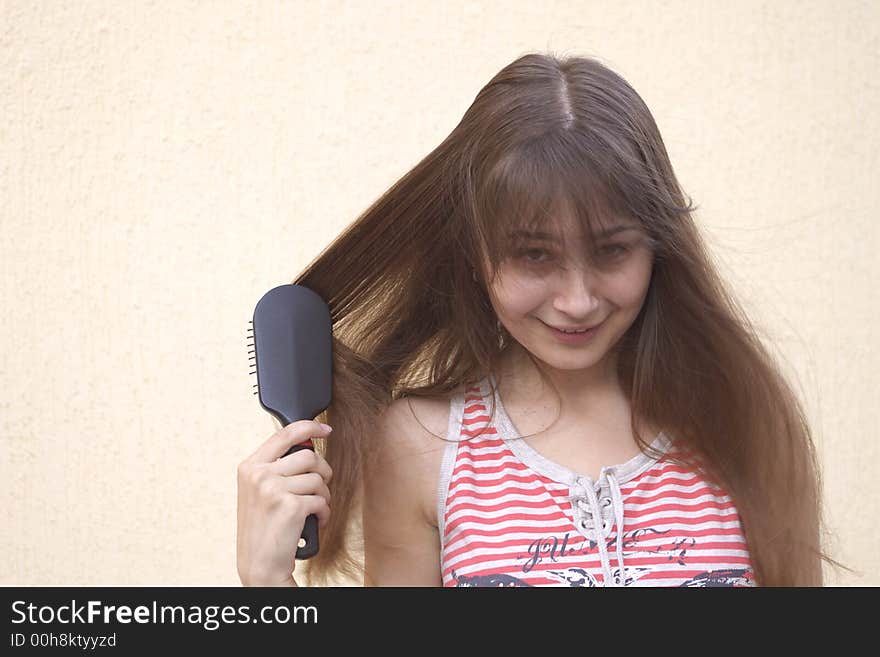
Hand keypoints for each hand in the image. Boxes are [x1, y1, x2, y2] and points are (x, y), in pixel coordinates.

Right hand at [236, 420, 332, 585]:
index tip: (325, 428)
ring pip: (318, 479)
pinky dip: (324, 513)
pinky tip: (313, 522)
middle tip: (319, 487)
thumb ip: (276, 467)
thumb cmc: (263, 528)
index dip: (309, 426)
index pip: (284, 434)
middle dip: (322, 472)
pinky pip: (322, 500)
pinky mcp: (291, 506)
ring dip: (323, 496)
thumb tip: (307, 446)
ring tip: (313, 509)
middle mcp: (259, 474)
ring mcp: (273, 489)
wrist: (259, 564)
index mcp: (250, 466)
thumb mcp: (259, 491)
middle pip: (309, 456)